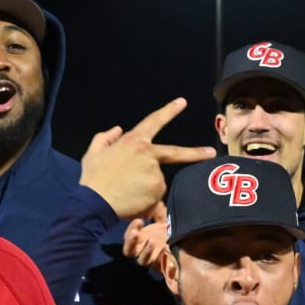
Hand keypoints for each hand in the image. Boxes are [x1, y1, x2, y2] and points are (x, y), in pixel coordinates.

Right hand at [80, 99, 218, 218]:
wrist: (94, 202)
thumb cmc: (92, 179)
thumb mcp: (93, 153)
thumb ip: (105, 138)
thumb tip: (118, 129)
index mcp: (133, 141)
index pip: (154, 121)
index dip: (169, 111)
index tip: (182, 102)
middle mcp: (147, 153)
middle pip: (177, 152)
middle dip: (196, 153)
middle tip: (211, 152)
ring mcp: (154, 170)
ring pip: (156, 181)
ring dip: (146, 188)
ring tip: (127, 192)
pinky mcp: (157, 187)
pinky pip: (156, 196)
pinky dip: (147, 200)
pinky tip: (132, 200)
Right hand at [123, 205, 169, 273]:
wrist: (185, 247)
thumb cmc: (170, 233)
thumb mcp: (164, 219)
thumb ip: (158, 212)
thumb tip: (154, 201)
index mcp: (140, 239)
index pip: (129, 235)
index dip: (132, 228)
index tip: (140, 220)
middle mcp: (143, 251)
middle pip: (128, 251)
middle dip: (130, 241)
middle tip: (135, 232)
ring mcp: (152, 260)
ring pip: (141, 261)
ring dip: (145, 251)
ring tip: (151, 241)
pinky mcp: (162, 267)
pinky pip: (159, 265)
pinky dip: (163, 257)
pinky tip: (166, 248)